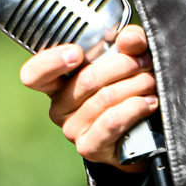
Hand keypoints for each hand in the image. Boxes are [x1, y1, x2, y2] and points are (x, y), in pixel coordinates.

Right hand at [19, 23, 158, 168]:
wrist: (143, 133)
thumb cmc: (128, 87)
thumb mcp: (130, 57)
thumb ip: (130, 41)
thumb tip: (129, 39)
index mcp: (58, 81)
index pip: (34, 73)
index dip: (51, 61)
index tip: (77, 53)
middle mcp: (59, 106)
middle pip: (86, 80)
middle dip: (123, 66)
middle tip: (144, 61)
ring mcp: (72, 129)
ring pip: (104, 98)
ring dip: (135, 86)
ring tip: (151, 82)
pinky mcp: (89, 147)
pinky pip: (111, 122)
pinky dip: (135, 108)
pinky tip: (149, 103)